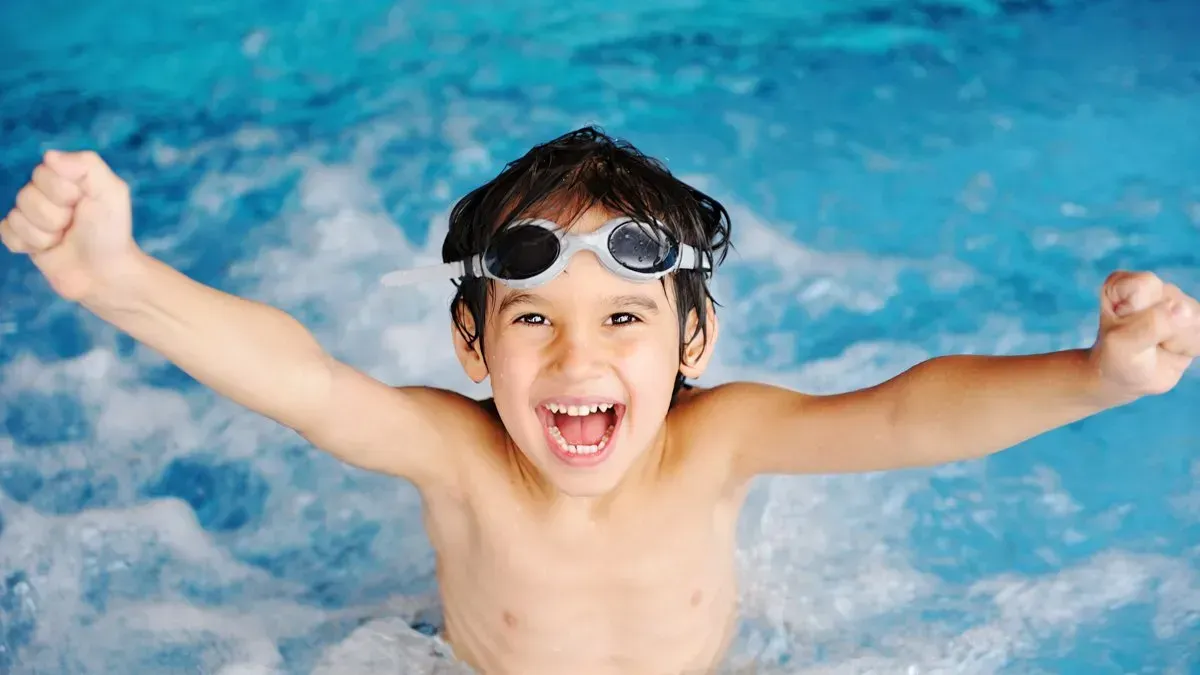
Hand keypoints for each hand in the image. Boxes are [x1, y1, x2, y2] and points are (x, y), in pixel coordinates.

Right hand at [1, 150, 138, 301]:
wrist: (105, 274)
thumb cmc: (110, 233)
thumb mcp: (111, 193)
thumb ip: (86, 165)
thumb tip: (48, 156)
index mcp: (65, 176)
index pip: (42, 172)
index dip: (64, 192)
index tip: (84, 204)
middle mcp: (44, 192)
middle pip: (26, 195)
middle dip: (55, 216)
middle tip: (74, 225)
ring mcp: (31, 214)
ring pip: (17, 217)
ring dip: (45, 234)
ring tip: (64, 239)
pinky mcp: (21, 237)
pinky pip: (7, 233)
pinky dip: (29, 245)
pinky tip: (48, 249)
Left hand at [1090, 271, 1199, 399]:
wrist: (1127, 380)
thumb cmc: (1117, 358)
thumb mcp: (1123, 344)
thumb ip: (1151, 325)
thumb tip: (1185, 309)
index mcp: (1123, 284)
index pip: (1146, 285)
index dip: (1139, 310)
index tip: (1123, 327)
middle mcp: (1153, 286)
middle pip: (1175, 303)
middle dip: (1162, 330)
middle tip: (1141, 341)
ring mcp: (1176, 300)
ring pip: (1194, 318)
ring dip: (1176, 341)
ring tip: (1156, 345)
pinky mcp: (1195, 317)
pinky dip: (1189, 348)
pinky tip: (1172, 348)